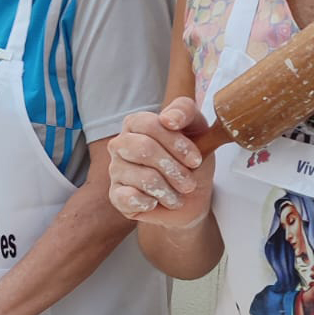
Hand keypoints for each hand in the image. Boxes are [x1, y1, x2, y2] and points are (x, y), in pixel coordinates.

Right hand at [108, 96, 211, 228]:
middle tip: (189, 184)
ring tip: (178, 197)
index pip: (149, 125)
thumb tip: (168, 119)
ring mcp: (115, 169)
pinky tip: (156, 202)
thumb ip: (185, 112)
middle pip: (143, 149)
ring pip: (143, 177)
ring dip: (168, 191)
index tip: (195, 160)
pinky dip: (150, 202)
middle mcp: (120, 143)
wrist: (192, 196)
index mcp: (136, 123)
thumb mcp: (197, 129)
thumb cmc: (191, 159)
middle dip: (173, 169)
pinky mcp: (115, 195)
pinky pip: (129, 198)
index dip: (175, 143)